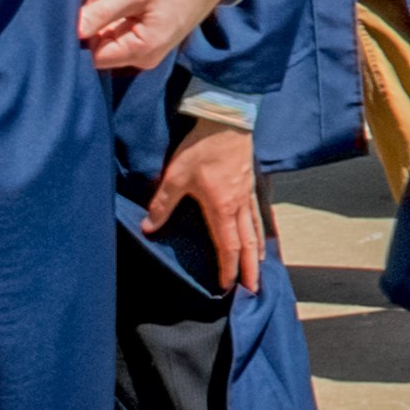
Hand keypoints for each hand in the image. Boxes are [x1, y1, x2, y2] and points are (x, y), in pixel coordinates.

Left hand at [80, 0, 230, 71]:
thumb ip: (102, 11)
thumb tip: (72, 31)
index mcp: (142, 51)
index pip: (93, 53)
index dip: (83, 28)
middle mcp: (141, 56)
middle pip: (98, 41)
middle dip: (92, 8)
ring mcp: (142, 46)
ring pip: (105, 30)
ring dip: (100, 2)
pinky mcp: (143, 34)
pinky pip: (117, 24)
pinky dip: (111, 4)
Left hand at [142, 119, 266, 293]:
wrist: (226, 120)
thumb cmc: (201, 148)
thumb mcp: (175, 176)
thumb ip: (162, 204)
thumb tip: (148, 228)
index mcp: (222, 208)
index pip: (228, 246)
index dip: (228, 268)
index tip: (227, 287)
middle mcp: (239, 206)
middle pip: (248, 244)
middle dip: (251, 269)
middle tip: (253, 289)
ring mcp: (247, 195)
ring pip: (256, 230)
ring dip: (258, 252)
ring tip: (260, 267)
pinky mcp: (250, 184)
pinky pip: (258, 215)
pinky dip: (260, 231)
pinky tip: (259, 235)